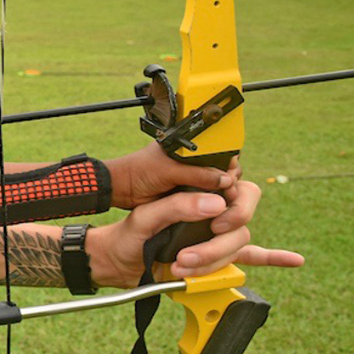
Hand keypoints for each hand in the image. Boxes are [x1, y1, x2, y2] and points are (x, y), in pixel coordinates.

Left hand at [88, 180, 302, 285]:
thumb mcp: (146, 216)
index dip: (233, 208)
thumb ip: (178, 206)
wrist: (117, 261)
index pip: (236, 189)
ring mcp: (217, 232)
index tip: (215, 223)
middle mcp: (212, 209)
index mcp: (198, 190)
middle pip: (241, 221)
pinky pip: (252, 254)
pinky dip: (273, 257)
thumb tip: (217, 205)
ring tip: (181, 267)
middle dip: (217, 242)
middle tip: (188, 254)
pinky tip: (294, 260)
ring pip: (238, 244)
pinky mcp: (217, 254)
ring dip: (213, 260)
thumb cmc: (128, 234)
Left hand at [107, 144, 235, 207]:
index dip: (229, 166)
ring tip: (220, 200)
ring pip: (217, 185)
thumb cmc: (139, 171)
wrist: (121, 189)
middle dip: (228, 181)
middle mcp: (195, 161)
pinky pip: (206, 197)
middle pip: (224, 170)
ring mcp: (192, 177)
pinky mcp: (188, 193)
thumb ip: (197, 174)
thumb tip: (225, 179)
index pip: (222, 153)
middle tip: (227, 192)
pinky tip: (212, 207)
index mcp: (191, 146)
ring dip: (221, 193)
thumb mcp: (169, 170)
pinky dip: (211, 201)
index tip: (231, 178)